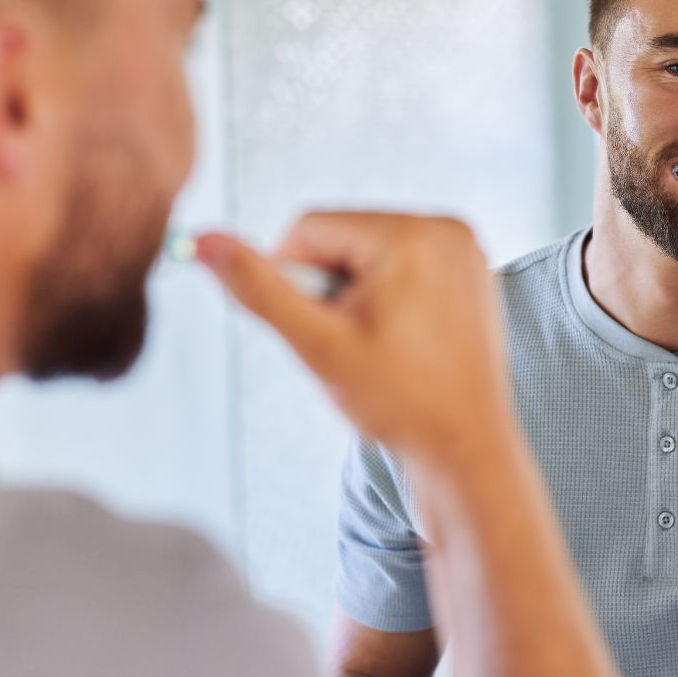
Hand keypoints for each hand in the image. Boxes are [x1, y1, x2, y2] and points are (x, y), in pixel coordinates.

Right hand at [196, 213, 516, 466]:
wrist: (466, 449)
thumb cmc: (399, 402)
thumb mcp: (317, 344)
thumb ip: (258, 289)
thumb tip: (204, 241)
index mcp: (411, 233)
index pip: (309, 227)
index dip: (295, 281)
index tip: (322, 331)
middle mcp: (446, 227)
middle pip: (343, 238)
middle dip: (332, 289)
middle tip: (356, 345)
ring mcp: (465, 249)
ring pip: (370, 255)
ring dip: (357, 297)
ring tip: (382, 348)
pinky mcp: (472, 273)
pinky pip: (404, 267)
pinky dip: (389, 299)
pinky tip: (405, 344)